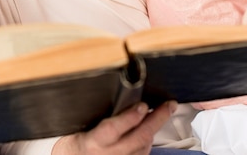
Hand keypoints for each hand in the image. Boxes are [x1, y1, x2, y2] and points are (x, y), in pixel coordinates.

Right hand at [52, 101, 176, 154]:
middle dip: (157, 120)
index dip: (130, 117)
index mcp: (94, 141)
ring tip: (161, 113)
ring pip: (144, 147)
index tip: (142, 105)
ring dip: (154, 130)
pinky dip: (148, 142)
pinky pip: (143, 154)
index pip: (113, 130)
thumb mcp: (81, 126)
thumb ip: (100, 115)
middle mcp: (109, 154)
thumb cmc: (77, 143)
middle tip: (169, 105)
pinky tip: (149, 132)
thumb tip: (117, 96)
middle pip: (138, 138)